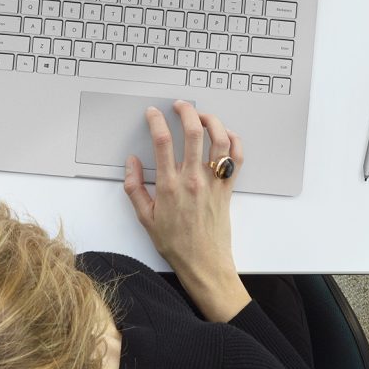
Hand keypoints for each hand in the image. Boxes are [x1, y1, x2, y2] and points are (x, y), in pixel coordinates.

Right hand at [122, 100, 249, 321]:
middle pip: (193, 133)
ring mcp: (213, 183)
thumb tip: (131, 163)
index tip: (152, 113)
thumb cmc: (175, 243)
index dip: (156, 121)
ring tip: (201, 115)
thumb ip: (134, 187)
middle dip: (186, 111)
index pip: (162, 142)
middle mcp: (193, 179)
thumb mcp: (145, 218)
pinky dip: (234, 141)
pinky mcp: (227, 188)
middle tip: (179, 105)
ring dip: (211, 121)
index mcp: (169, 185)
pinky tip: (225, 135)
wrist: (203, 263)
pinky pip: (236, 158)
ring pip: (219, 140)